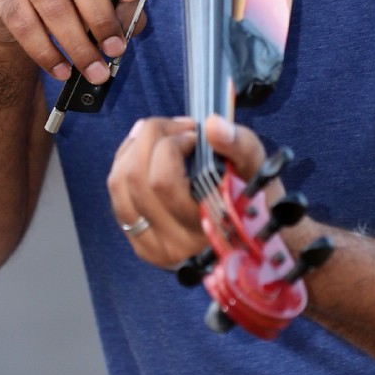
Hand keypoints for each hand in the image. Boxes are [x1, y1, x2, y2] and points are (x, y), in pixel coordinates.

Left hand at [108, 113, 296, 269]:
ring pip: (119, 185)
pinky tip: (143, 150)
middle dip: (152, 136)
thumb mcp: (257, 167)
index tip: (194, 134)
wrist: (253, 238)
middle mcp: (175, 245)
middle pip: (136, 178)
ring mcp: (153, 248)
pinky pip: (117, 196)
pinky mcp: (141, 244)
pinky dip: (125, 164)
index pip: (164, 182)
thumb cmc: (255, 198)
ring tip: (159, 134)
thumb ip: (239, 145)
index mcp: (205, 229)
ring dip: (134, 147)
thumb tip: (213, 126)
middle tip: (177, 127)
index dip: (172, 144)